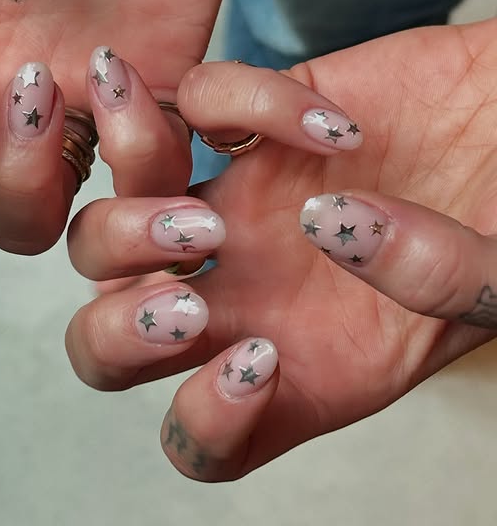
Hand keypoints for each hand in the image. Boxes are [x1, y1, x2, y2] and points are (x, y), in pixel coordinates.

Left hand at [65, 19, 496, 479]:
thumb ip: (437, 278)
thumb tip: (331, 226)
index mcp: (307, 361)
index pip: (201, 438)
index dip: (203, 422)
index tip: (262, 362)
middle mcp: (252, 288)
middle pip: (110, 340)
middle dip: (121, 328)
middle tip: (192, 299)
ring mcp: (237, 201)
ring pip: (104, 230)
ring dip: (127, 224)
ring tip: (206, 217)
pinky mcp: (251, 116)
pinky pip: (195, 103)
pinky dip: (244, 106)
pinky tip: (331, 124)